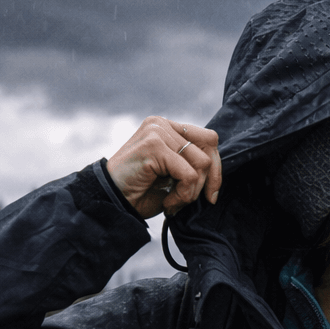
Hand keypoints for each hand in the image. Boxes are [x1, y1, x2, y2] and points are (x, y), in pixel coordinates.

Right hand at [107, 117, 222, 217]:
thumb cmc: (141, 192)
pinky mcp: (154, 145)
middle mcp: (162, 124)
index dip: (216, 168)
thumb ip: (192, 164)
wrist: (112, 202)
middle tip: (195, 200)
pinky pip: (189, 175)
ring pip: (201, 163)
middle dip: (210, 179)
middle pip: (210, 147)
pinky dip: (183, 195)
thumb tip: (217, 169)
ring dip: (191, 192)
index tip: (211, 195)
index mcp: (167, 128)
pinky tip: (167, 204)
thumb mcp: (173, 175)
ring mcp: (157, 132)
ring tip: (173, 202)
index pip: (208, 139)